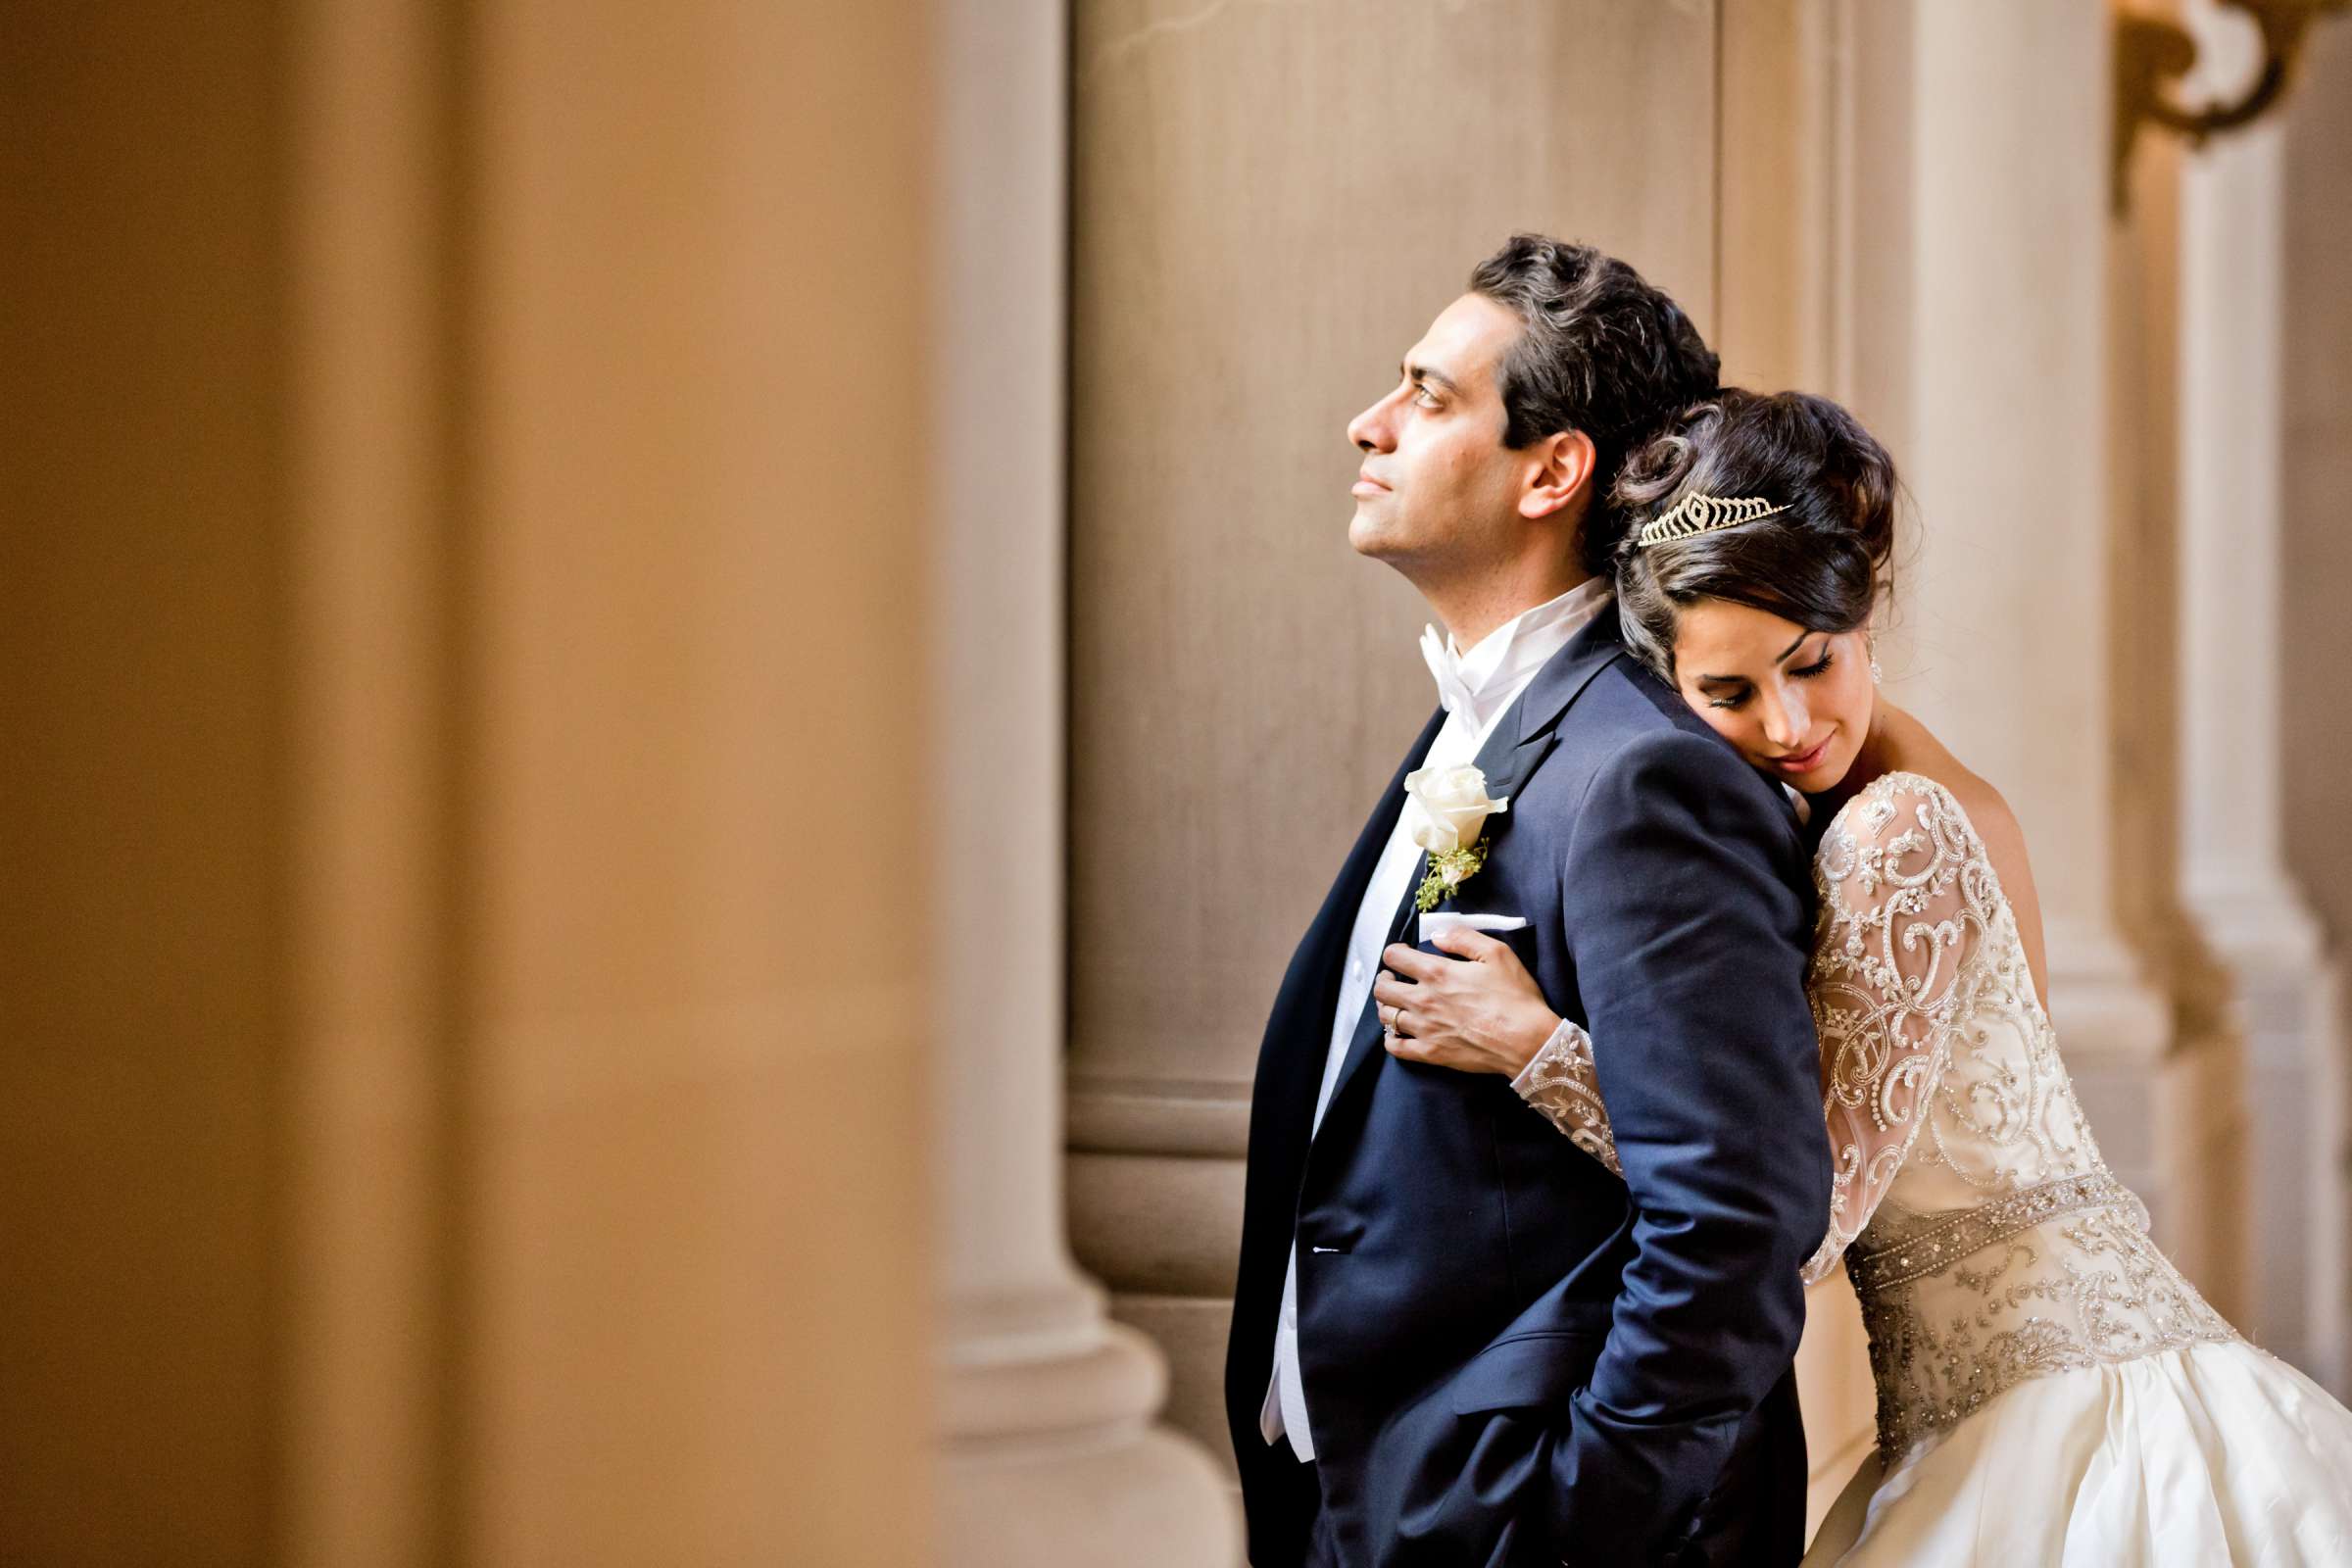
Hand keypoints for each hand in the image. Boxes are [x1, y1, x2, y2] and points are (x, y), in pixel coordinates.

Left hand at [1372, 927, 1562, 1076]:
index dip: (1395, 952)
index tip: (1402, 955)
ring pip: (1386, 1016)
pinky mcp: (1430, 1053)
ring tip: (1396, 1003)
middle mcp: (1423, 1000)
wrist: (1527, 1041)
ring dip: (1386, 1006)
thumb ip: (1462, 938)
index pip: (1394, 957)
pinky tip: (1397, 1033)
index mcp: (1436, 973)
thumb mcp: (1496, 953)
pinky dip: (1391, 1039)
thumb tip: (1437, 935)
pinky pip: (1396, 1047)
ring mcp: (1424, 1029)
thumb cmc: (1515, 997)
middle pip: (1382, 988)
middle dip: (1385, 979)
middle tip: (1393, 978)